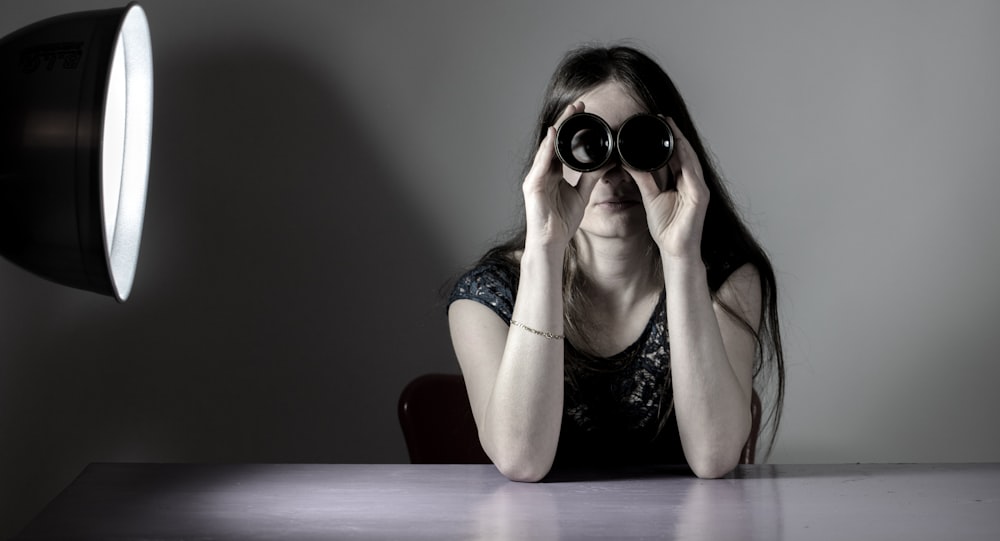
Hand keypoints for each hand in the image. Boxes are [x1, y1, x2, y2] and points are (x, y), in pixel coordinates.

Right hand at [522, 102, 599, 251]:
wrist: (551, 242)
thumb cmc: (562, 223)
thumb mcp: (582, 195)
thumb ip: (590, 178)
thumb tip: (605, 163)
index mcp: (552, 173)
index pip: (562, 145)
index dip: (571, 128)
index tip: (584, 112)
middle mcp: (542, 172)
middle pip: (554, 141)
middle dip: (565, 122)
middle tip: (579, 105)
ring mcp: (535, 177)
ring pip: (547, 147)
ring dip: (558, 129)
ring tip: (569, 113)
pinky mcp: (532, 185)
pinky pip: (541, 162)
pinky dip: (547, 147)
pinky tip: (553, 134)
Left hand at [631, 117, 708, 259]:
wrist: (676, 251)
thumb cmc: (667, 228)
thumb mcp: (650, 198)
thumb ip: (643, 179)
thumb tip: (629, 163)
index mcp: (683, 182)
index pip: (677, 155)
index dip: (669, 138)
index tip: (658, 123)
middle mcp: (693, 182)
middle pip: (685, 153)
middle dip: (676, 134)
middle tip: (664, 117)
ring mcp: (698, 189)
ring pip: (691, 159)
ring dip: (681, 141)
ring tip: (671, 125)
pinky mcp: (699, 196)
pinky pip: (693, 173)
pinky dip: (686, 159)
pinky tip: (679, 147)